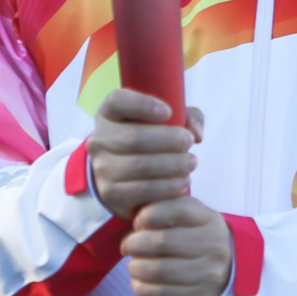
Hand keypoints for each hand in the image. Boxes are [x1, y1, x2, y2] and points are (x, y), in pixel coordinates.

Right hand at [87, 89, 203, 220]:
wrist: (121, 176)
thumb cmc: (148, 139)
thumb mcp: (163, 121)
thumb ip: (186, 117)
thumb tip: (196, 132)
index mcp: (108, 114)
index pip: (117, 101)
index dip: (142, 104)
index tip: (168, 111)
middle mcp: (99, 139)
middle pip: (133, 137)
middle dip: (167, 140)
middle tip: (189, 142)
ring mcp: (102, 168)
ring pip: (140, 166)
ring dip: (172, 165)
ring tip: (191, 163)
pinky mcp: (111, 193)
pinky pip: (143, 190)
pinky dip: (168, 187)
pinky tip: (182, 183)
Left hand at [121, 196, 232, 295]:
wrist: (231, 271)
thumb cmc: (199, 239)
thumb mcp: (192, 217)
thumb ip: (166, 209)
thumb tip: (137, 219)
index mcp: (208, 220)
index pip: (176, 209)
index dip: (148, 214)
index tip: (137, 222)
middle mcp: (212, 245)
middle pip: (161, 242)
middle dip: (134, 243)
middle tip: (127, 246)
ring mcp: (208, 273)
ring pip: (157, 270)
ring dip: (135, 267)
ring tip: (133, 265)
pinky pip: (160, 293)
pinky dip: (141, 287)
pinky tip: (138, 281)